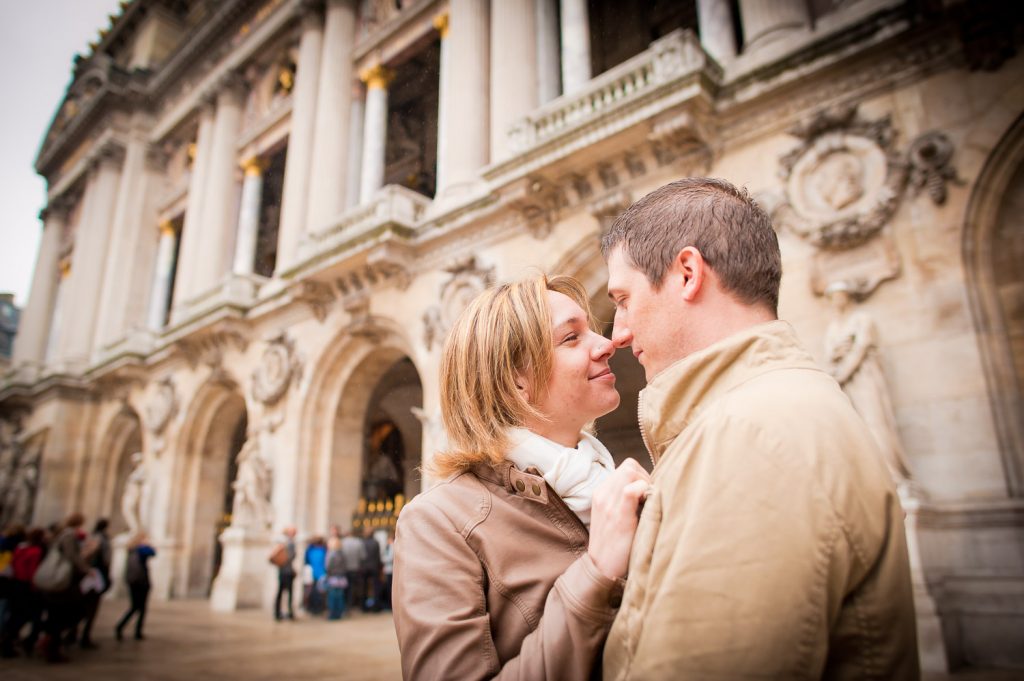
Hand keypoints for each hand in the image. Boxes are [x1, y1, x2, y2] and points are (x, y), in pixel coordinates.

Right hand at [588, 458, 650, 579]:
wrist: (601, 567)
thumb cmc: (614, 543)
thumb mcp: (614, 516)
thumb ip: (624, 500)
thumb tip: (650, 490)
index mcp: (601, 493)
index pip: (625, 467)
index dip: (642, 475)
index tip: (648, 493)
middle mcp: (602, 494)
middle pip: (629, 465)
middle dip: (645, 476)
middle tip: (651, 497)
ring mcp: (608, 503)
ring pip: (630, 471)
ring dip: (645, 483)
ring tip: (648, 502)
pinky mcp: (618, 515)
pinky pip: (631, 490)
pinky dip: (644, 491)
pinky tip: (647, 506)